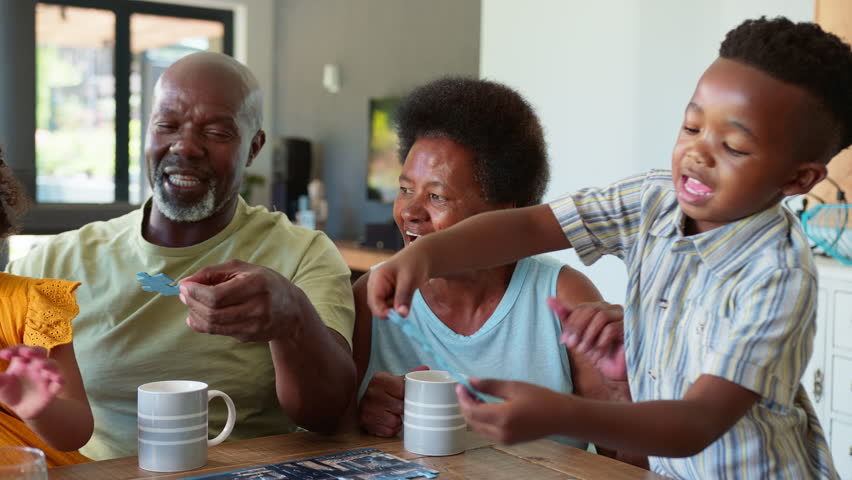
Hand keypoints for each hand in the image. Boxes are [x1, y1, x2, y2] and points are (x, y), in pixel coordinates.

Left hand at [0, 346, 63, 419]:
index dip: (14, 350)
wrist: (23, 409)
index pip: (20, 350)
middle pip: (40, 352)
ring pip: (52, 364)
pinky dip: (59, 379)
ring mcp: (46, 375)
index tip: (3, 355)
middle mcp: (35, 365)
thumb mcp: (0, 387)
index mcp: (22, 361)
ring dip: (48, 363)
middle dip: (34, 351)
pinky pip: (60, 381)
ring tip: (41, 366)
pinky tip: (57, 379)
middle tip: (26, 353)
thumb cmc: (10, 393)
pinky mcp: (53, 387)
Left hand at [179, 260, 299, 342]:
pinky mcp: (249, 337)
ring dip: (195, 314)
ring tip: (190, 303)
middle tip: (184, 294)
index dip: (195, 292)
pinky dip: (202, 325)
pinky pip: (218, 333)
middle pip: (213, 312)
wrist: (292, 310)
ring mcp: (254, 325)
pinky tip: (197, 316)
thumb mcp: (243, 269)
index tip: (184, 286)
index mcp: (256, 285)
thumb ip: (213, 272)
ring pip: (213, 326)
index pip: (216, 295)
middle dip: (192, 303)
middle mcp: (257, 307)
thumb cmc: (265, 283)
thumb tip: (185, 282)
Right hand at [359, 366, 427, 436]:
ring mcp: (367, 409)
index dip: (410, 397)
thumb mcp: (395, 381)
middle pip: (400, 407)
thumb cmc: (384, 391)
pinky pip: (388, 431)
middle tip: (403, 407)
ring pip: (395, 421)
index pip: (403, 390)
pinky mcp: (366, 423)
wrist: (365, 402)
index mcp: (379, 379)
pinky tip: (387, 422)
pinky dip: (391, 429)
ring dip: (398, 421)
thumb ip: (410, 377)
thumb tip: (426, 369)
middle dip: (404, 409)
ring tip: (394, 414)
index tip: (412, 398)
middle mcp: (371, 393)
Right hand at [366, 248, 430, 317]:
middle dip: (391, 309)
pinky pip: (390, 305)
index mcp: (377, 278)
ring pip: (384, 307)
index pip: (374, 301)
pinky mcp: (385, 294)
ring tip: (406, 291)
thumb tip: (401, 315)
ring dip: (396, 306)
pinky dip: (398, 304)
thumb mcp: (410, 280)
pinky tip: (405, 292)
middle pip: (376, 306)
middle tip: (406, 303)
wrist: (421, 257)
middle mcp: (374, 285)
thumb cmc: (414, 264)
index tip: (398, 318)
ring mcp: (379, 289)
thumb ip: (404, 297)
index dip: (383, 312)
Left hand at [456, 378, 567, 444]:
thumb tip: (470, 382)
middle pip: (472, 421)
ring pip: (478, 428)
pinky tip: (485, 406)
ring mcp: (504, 439)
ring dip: (472, 413)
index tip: (461, 385)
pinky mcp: (508, 441)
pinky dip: (481, 420)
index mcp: (502, 418)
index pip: (472, 411)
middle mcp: (501, 432)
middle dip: (465, 405)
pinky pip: (487, 431)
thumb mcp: (514, 387)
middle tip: (466, 390)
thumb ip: (490, 385)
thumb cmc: (541, 398)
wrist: (560, 417)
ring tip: (475, 396)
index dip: (463, 398)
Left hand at [548, 297, 626, 381]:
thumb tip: (549, 299)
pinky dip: (601, 342)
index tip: (564, 340)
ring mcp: (623, 317)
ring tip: (584, 350)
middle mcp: (612, 309)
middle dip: (577, 327)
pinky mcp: (630, 329)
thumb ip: (566, 318)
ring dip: (588, 335)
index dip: (571, 323)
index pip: (581, 307)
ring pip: (601, 316)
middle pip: (590, 309)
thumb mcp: (577, 336)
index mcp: (599, 308)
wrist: (614, 371)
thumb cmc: (597, 352)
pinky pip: (611, 329)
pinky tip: (598, 353)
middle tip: (571, 345)